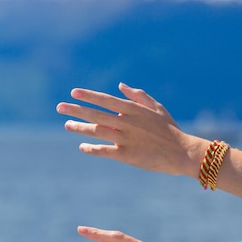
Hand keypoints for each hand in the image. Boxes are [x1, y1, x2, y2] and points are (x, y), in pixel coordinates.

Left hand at [56, 83, 207, 176]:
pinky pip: (104, 151)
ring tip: (67, 125)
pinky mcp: (126, 155)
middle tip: (60, 108)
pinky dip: (92, 148)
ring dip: (80, 128)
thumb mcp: (157, 108)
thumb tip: (120, 86)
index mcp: (133, 109)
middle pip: (95, 114)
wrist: (181, 152)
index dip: (88, 96)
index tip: (74, 93)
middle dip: (76, 110)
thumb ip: (138, 96)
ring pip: (96, 131)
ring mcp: (125, 139)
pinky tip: (82, 146)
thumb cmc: (170, 130)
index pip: (105, 100)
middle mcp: (126, 122)